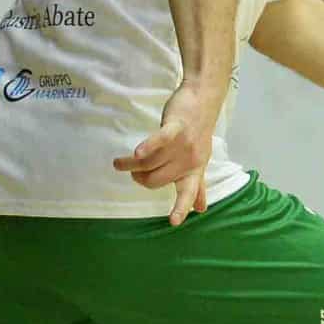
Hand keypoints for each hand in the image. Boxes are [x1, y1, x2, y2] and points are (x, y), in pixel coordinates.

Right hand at [111, 82, 216, 225]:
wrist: (203, 101)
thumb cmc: (198, 133)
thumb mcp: (200, 160)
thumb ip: (197, 185)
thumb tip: (201, 210)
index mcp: (194, 170)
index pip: (188, 192)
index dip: (181, 207)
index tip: (174, 222)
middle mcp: (190, 160)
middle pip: (157, 179)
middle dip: (140, 179)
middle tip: (132, 173)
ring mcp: (183, 144)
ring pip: (151, 162)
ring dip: (130, 164)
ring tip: (120, 163)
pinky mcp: (175, 128)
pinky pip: (159, 141)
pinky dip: (147, 147)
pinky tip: (136, 152)